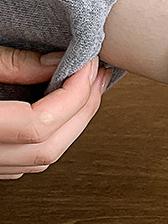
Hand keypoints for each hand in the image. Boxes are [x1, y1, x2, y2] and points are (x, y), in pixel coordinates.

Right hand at [0, 49, 110, 179]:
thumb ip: (13, 64)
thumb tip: (59, 62)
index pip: (40, 124)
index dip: (74, 94)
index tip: (89, 66)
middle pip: (48, 148)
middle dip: (83, 110)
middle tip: (98, 76)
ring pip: (42, 160)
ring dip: (73, 126)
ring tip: (87, 91)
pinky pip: (26, 162)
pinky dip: (53, 137)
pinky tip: (62, 112)